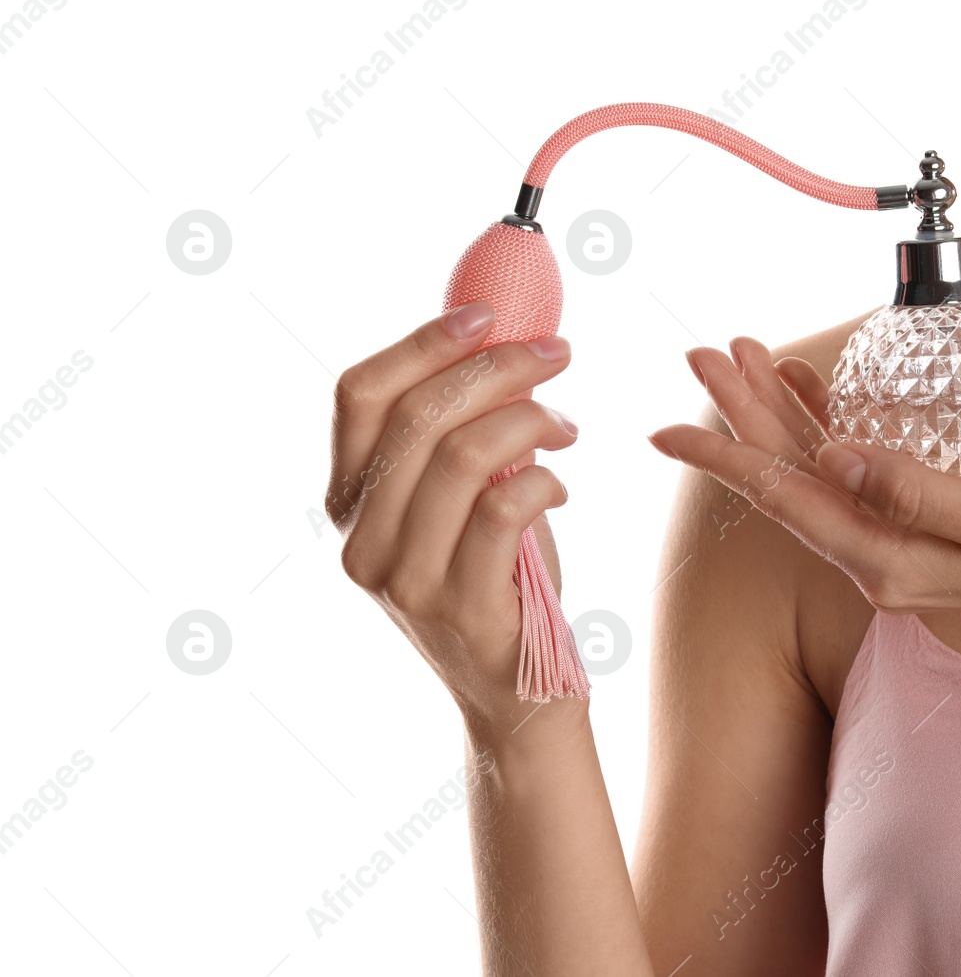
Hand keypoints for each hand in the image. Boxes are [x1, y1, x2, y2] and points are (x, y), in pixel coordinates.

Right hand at [325, 302, 579, 743]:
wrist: (518, 693)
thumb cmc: (499, 579)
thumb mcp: (461, 501)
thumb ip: (456, 435)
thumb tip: (497, 340)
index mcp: (347, 503)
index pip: (359, 396)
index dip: (421, 342)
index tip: (487, 313)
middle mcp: (361, 541)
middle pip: (417, 417)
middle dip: (497, 367)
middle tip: (557, 354)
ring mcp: (406, 580)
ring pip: (462, 457)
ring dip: (530, 419)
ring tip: (566, 426)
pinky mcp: (463, 608)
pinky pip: (505, 508)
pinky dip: (545, 477)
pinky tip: (561, 482)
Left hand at [648, 337, 960, 625]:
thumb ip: (919, 493)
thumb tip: (839, 461)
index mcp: (890, 559)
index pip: (787, 499)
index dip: (724, 457)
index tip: (665, 427)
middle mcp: (883, 554)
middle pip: (790, 476)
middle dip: (740, 416)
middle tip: (701, 354)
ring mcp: (902, 537)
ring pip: (816, 466)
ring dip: (775, 411)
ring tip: (739, 355)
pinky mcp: (926, 514)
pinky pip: (855, 465)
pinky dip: (824, 422)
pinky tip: (803, 388)